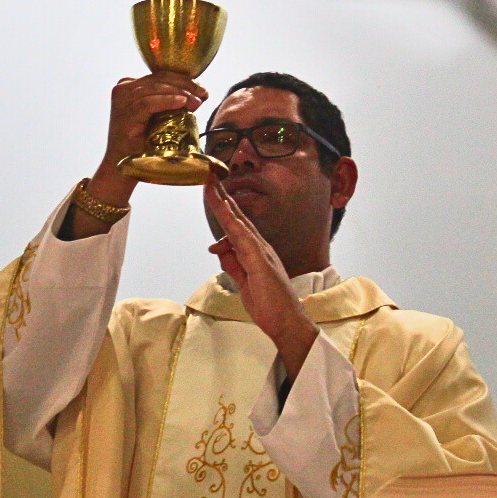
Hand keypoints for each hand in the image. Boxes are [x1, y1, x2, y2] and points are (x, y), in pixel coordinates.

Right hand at [103, 71, 207, 171]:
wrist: (122, 169)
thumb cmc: (142, 144)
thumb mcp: (157, 116)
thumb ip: (169, 101)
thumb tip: (197, 94)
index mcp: (130, 86)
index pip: (160, 76)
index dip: (184, 80)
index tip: (202, 90)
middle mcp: (123, 89)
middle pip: (159, 79)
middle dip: (185, 86)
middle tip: (203, 95)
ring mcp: (122, 100)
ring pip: (155, 88)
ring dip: (180, 93)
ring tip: (197, 102)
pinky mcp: (124, 114)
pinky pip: (148, 103)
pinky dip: (167, 101)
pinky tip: (182, 103)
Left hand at [206, 179, 318, 375]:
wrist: (288, 323)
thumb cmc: (270, 305)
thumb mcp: (243, 282)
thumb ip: (233, 264)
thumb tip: (219, 249)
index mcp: (255, 251)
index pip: (235, 224)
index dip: (222, 206)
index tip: (210, 189)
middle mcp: (259, 247)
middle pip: (236, 216)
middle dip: (221, 195)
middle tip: (208, 175)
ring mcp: (262, 252)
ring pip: (238, 222)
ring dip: (223, 203)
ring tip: (210, 185)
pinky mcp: (262, 262)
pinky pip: (244, 238)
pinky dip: (233, 222)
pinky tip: (224, 210)